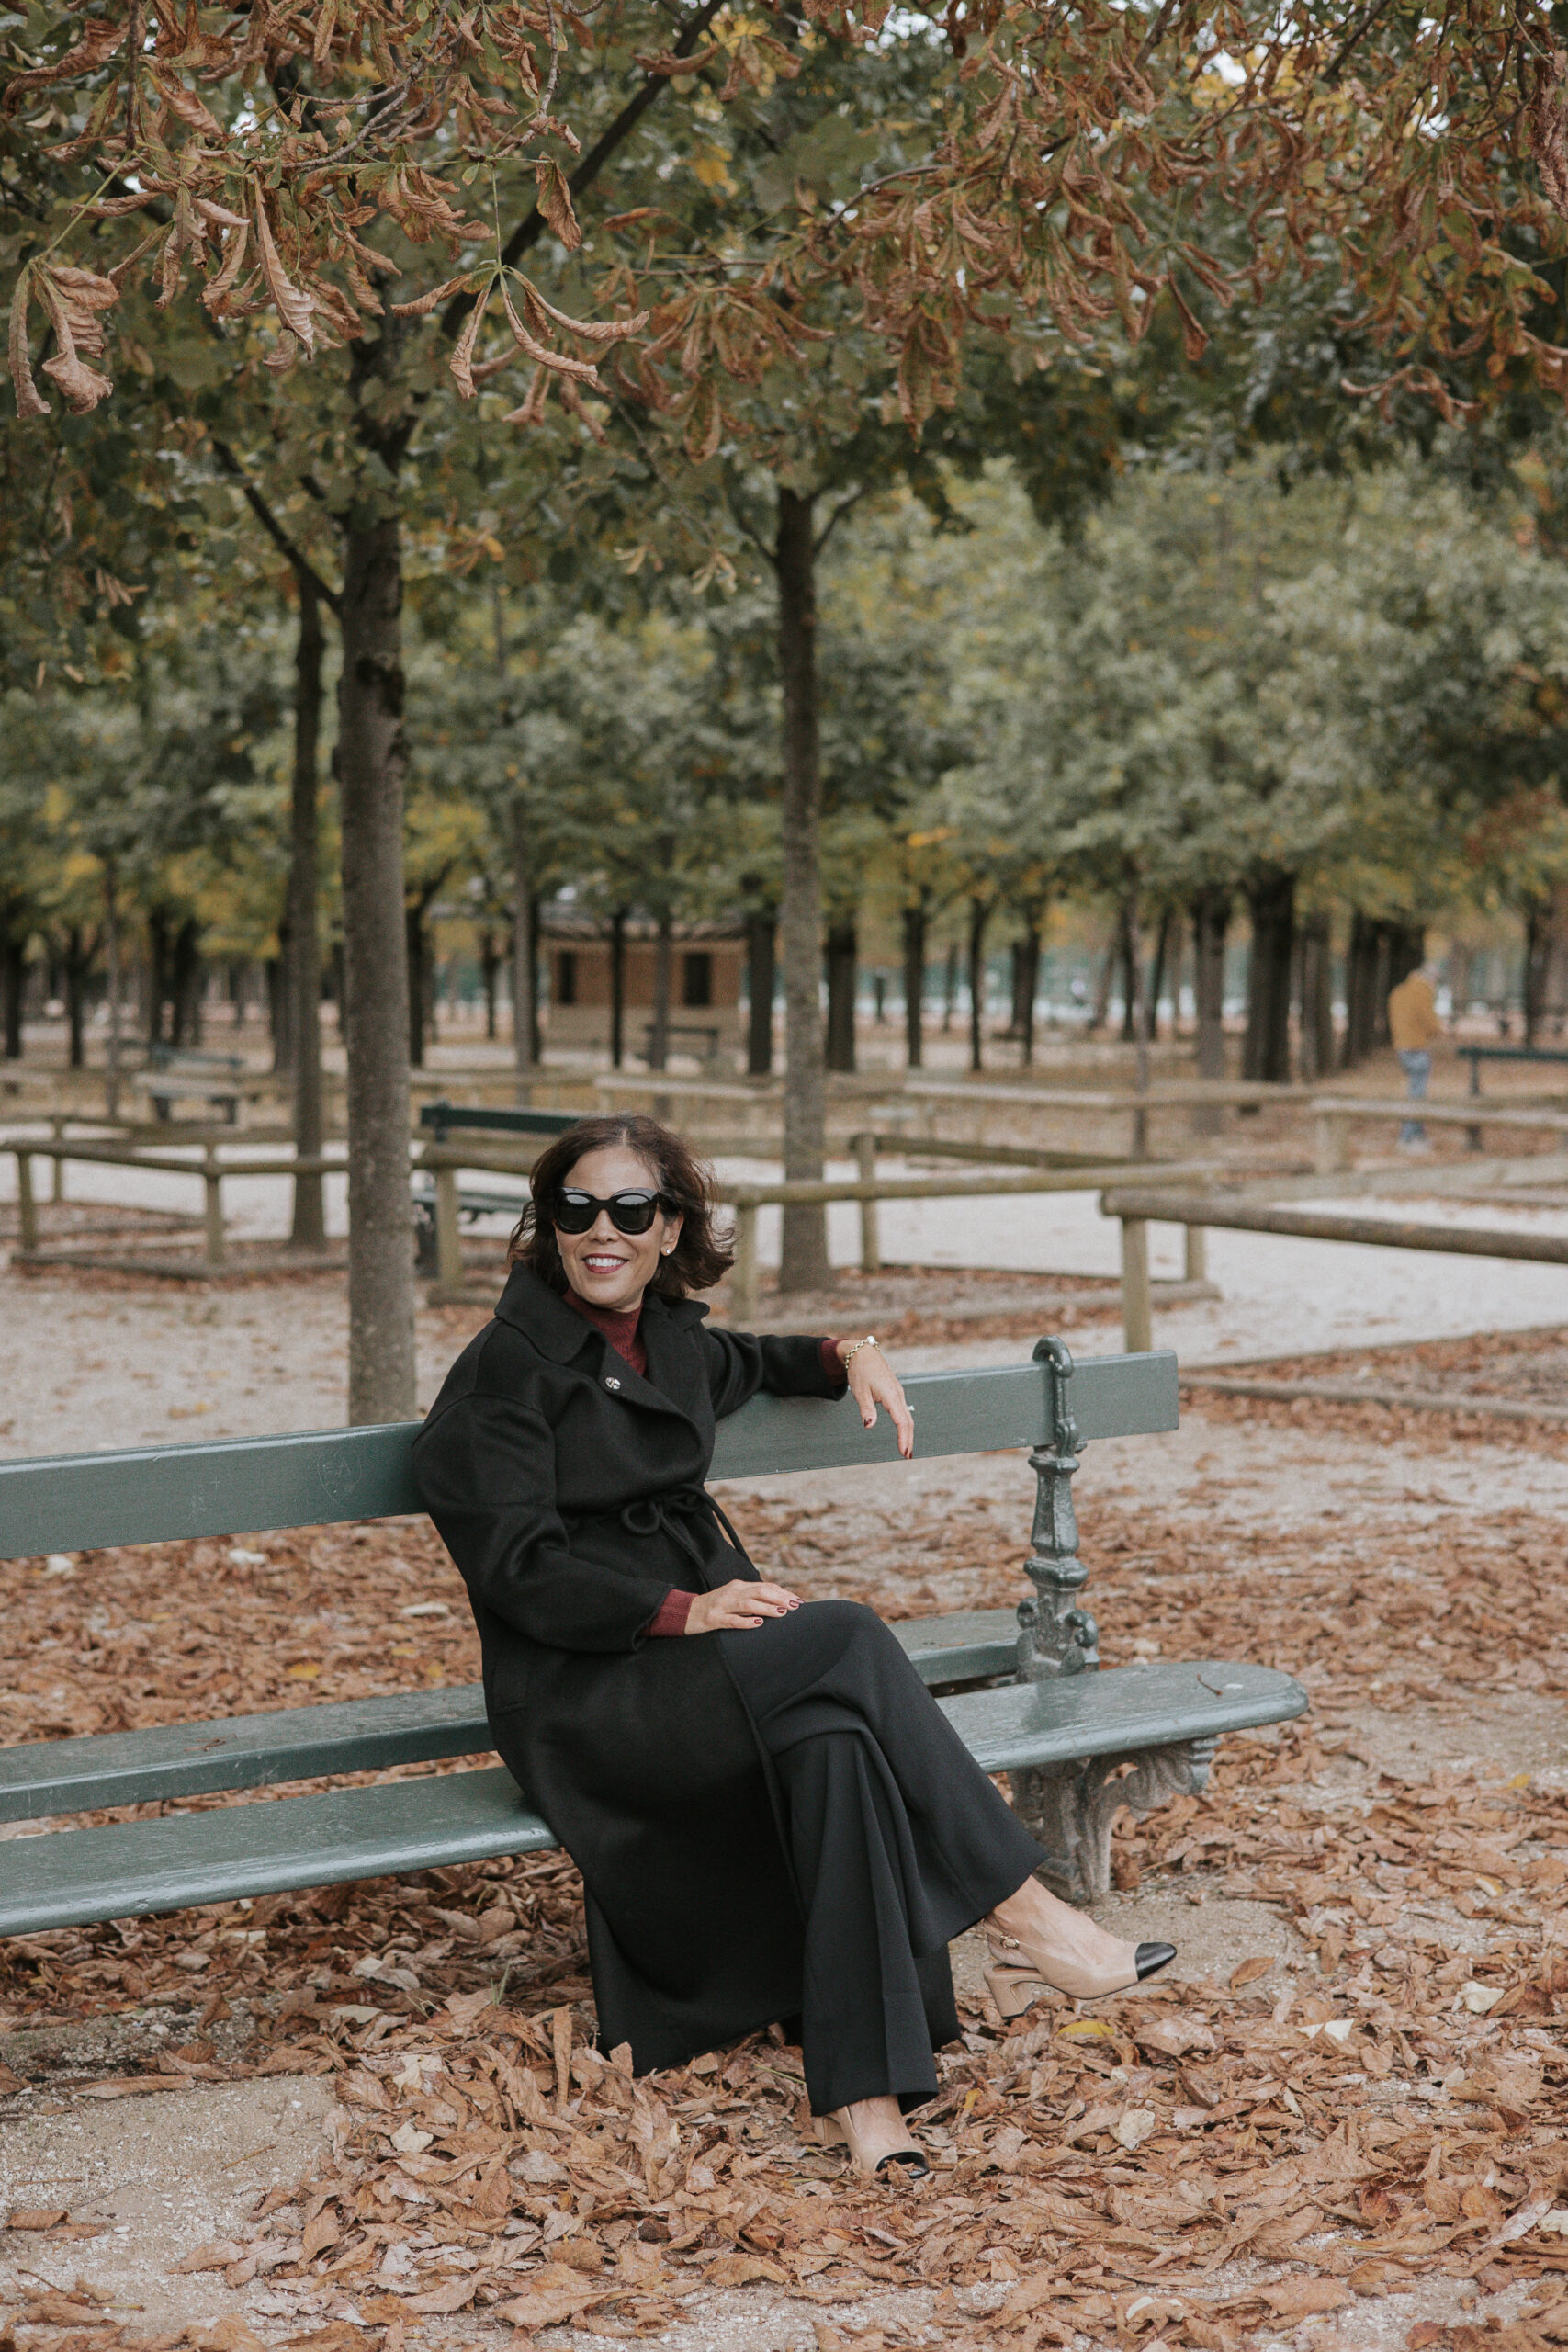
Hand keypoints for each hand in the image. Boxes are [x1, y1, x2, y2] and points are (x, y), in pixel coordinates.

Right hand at [686, 1578, 800, 1633]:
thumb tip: (776, 1603)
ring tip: (782, 1613)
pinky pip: (732, 1620)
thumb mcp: (732, 1598)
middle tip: (796, 1606)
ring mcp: (722, 1605)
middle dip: (780, 1598)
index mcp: (738, 1586)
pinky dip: (745, 1621)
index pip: (765, 1586)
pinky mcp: (714, 1619)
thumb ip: (751, 1598)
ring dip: (767, 1608)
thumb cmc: (714, 1607)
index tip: (798, 1601)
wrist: (685, 1612)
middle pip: (759, 1591)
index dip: (782, 1593)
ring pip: (748, 1604)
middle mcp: (731, 1592)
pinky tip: (758, 1623)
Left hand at [839, 1340, 914, 1460]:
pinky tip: (903, 1432)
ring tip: (906, 1449)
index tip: (904, 1452)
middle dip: (908, 1439)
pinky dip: (905, 1424)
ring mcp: (898, 1393)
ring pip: (907, 1416)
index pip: (901, 1421)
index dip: (903, 1438)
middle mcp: (897, 1394)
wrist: (863, 1353)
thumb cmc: (860, 1371)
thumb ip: (866, 1409)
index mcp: (890, 1395)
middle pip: (907, 1421)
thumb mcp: (859, 1391)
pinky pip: (903, 1411)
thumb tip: (869, 1426)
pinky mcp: (895, 1393)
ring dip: (908, 1433)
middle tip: (907, 1456)